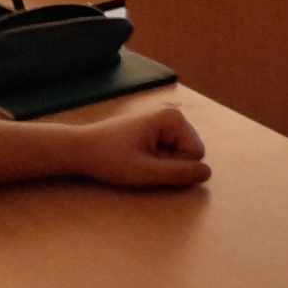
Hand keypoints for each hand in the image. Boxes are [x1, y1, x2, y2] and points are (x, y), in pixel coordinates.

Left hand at [70, 106, 211, 188]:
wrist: (79, 149)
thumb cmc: (110, 159)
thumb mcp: (145, 172)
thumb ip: (179, 173)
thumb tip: (208, 173)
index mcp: (173, 118)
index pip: (196, 154)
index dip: (174, 166)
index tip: (147, 163)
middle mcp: (173, 113)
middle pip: (189, 152)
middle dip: (169, 164)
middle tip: (140, 163)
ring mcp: (164, 119)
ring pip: (179, 153)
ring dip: (161, 163)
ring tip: (136, 159)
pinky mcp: (156, 126)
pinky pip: (169, 150)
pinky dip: (155, 158)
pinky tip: (135, 155)